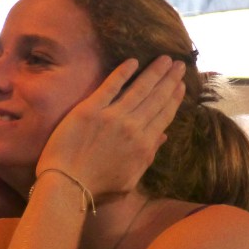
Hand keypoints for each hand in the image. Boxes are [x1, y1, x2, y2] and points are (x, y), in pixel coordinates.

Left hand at [36, 56, 185, 199]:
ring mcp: (111, 116)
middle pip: (156, 98)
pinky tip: (133, 61)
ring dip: (154, 72)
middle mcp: (132, 128)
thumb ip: (148, 157)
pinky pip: (110, 86)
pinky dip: (122, 72)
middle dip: (169, 80)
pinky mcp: (89, 110)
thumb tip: (163, 137)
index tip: (181, 85)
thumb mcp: (130, 181)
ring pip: (139, 89)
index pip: (164, 115)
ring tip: (165, 59)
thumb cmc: (96, 189)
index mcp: (144, 146)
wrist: (67, 185)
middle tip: (179, 64)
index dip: (174, 98)